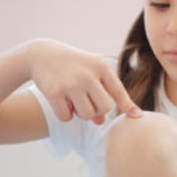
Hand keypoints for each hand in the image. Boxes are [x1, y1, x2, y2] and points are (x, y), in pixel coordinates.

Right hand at [24, 39, 141, 124]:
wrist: (41, 54)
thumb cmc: (72, 66)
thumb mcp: (90, 73)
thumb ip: (100, 94)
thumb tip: (101, 122)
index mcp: (101, 66)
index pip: (119, 92)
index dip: (127, 106)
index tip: (136, 117)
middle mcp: (88, 74)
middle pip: (104, 109)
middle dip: (97, 111)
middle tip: (87, 103)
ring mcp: (71, 83)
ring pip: (87, 115)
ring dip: (81, 114)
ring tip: (73, 102)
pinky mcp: (54, 92)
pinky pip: (67, 117)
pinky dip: (65, 115)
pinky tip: (60, 103)